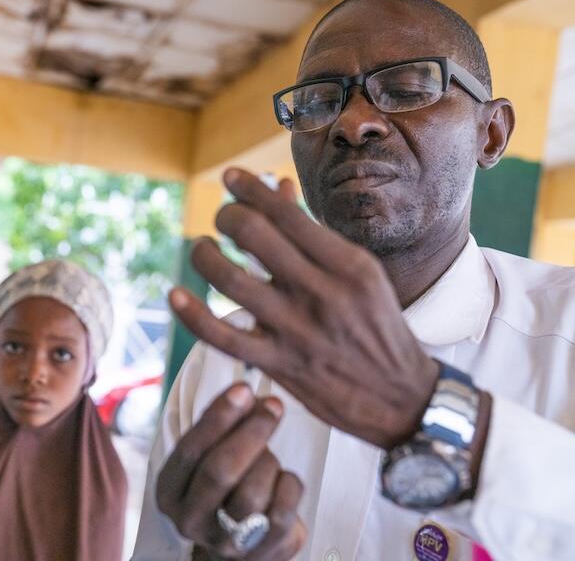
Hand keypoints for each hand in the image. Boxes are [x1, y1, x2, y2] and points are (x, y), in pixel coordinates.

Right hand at [157, 384, 305, 559]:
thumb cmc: (223, 488)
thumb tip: (246, 394)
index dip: (218, 418)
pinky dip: (289, 485)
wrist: (238, 544)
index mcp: (169, 491)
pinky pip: (282, 512)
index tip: (243, 389)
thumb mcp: (208, 457)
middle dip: (251, 432)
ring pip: (252, 492)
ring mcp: (224, 541)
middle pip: (220, 472)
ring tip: (269, 456)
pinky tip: (284, 479)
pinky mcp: (261, 552)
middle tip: (273, 406)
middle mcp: (190, 520)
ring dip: (269, 463)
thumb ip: (220, 428)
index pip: (189, 450)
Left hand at [169, 168, 439, 449]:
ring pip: (229, 279)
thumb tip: (277, 188)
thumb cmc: (377, 325)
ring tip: (203, 248)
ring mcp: (296, 329)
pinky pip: (221, 335)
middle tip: (222, 219)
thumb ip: (314, 234)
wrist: (400, 397)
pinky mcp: (277, 363)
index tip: (230, 177)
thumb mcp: (360, 273)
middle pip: (252, 234)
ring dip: (204, 255)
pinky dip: (191, 313)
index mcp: (347, 264)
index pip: (285, 212)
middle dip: (226, 216)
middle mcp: (321, 292)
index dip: (248, 189)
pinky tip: (174, 294)